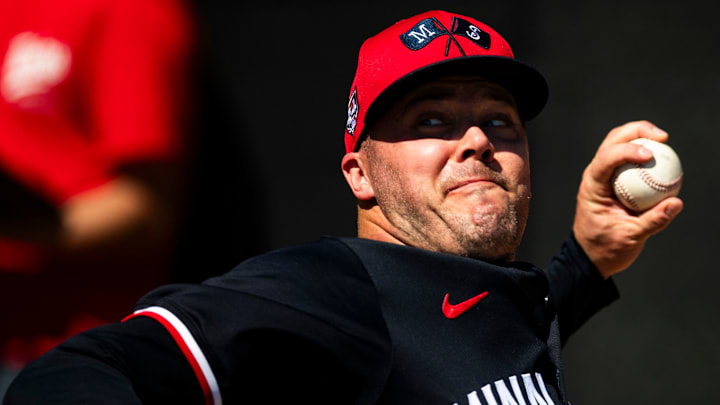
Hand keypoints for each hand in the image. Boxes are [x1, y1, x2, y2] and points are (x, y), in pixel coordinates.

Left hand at [572, 121, 683, 277]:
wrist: (593, 255)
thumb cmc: (606, 247)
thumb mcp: (630, 238)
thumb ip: (653, 220)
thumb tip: (676, 203)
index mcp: (592, 186)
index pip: (606, 159)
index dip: (627, 150)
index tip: (650, 155)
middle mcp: (596, 175)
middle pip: (613, 141)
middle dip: (636, 131)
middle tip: (662, 136)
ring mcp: (604, 175)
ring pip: (620, 145)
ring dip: (641, 136)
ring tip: (663, 139)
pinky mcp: (615, 179)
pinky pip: (630, 160)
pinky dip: (645, 154)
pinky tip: (663, 158)